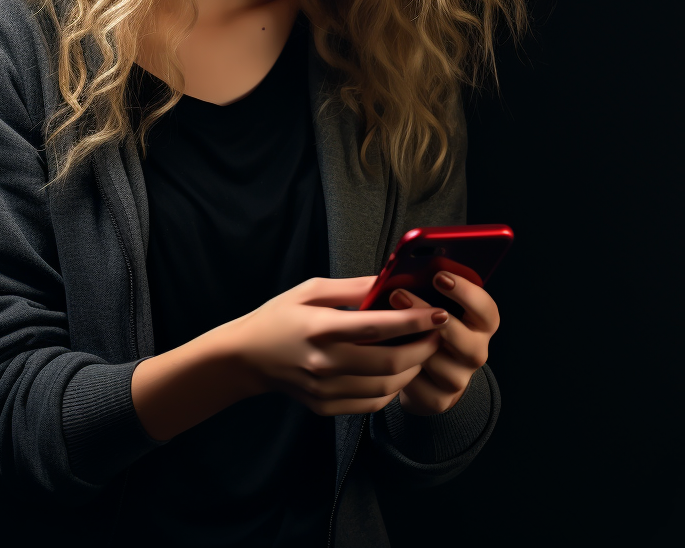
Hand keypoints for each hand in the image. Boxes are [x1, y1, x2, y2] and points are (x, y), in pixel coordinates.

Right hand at [227, 275, 449, 416]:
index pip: (377, 326)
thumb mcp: (310, 289)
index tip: (438, 313)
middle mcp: (324, 363)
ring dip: (411, 371)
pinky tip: (397, 373)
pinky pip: (371, 404)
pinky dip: (391, 390)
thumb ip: (352, 287)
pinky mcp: (325, 407)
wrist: (246, 357)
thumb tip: (389, 279)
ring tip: (421, 351)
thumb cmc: (279, 317)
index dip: (413, 321)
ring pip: (385, 388)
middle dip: (421, 348)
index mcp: (320, 327)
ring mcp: (325, 389)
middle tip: (437, 334)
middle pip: (388, 363)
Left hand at [390, 271, 499, 415]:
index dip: (466, 293)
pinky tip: (383, 353)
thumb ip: (426, 287)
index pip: (486, 309)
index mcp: (479, 323)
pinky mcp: (438, 399)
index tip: (439, 276)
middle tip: (399, 294)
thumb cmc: (424, 325)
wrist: (423, 370)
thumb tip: (403, 268)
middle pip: (468, 341)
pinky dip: (401, 369)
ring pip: (441, 364)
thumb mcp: (430, 302)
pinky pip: (420, 386)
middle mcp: (475, 350)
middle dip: (432, 317)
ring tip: (383, 323)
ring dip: (410, 343)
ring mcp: (459, 378)